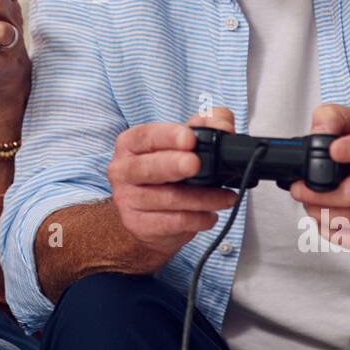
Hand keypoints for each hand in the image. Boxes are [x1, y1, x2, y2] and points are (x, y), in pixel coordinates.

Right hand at [107, 106, 240, 267]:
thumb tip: (223, 125)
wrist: (147, 216)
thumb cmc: (165, 174)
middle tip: (196, 164)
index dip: (169, 136)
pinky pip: (172, 222)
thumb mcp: (183, 144)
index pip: (146, 136)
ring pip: (168, 198)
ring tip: (226, 197)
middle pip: (148, 167)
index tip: (190, 138)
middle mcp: (123, 170)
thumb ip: (206, 125)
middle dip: (174, 165)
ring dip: (202, 198)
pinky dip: (197, 219)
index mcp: (131, 144)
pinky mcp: (138, 224)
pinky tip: (211, 215)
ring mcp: (128, 199)